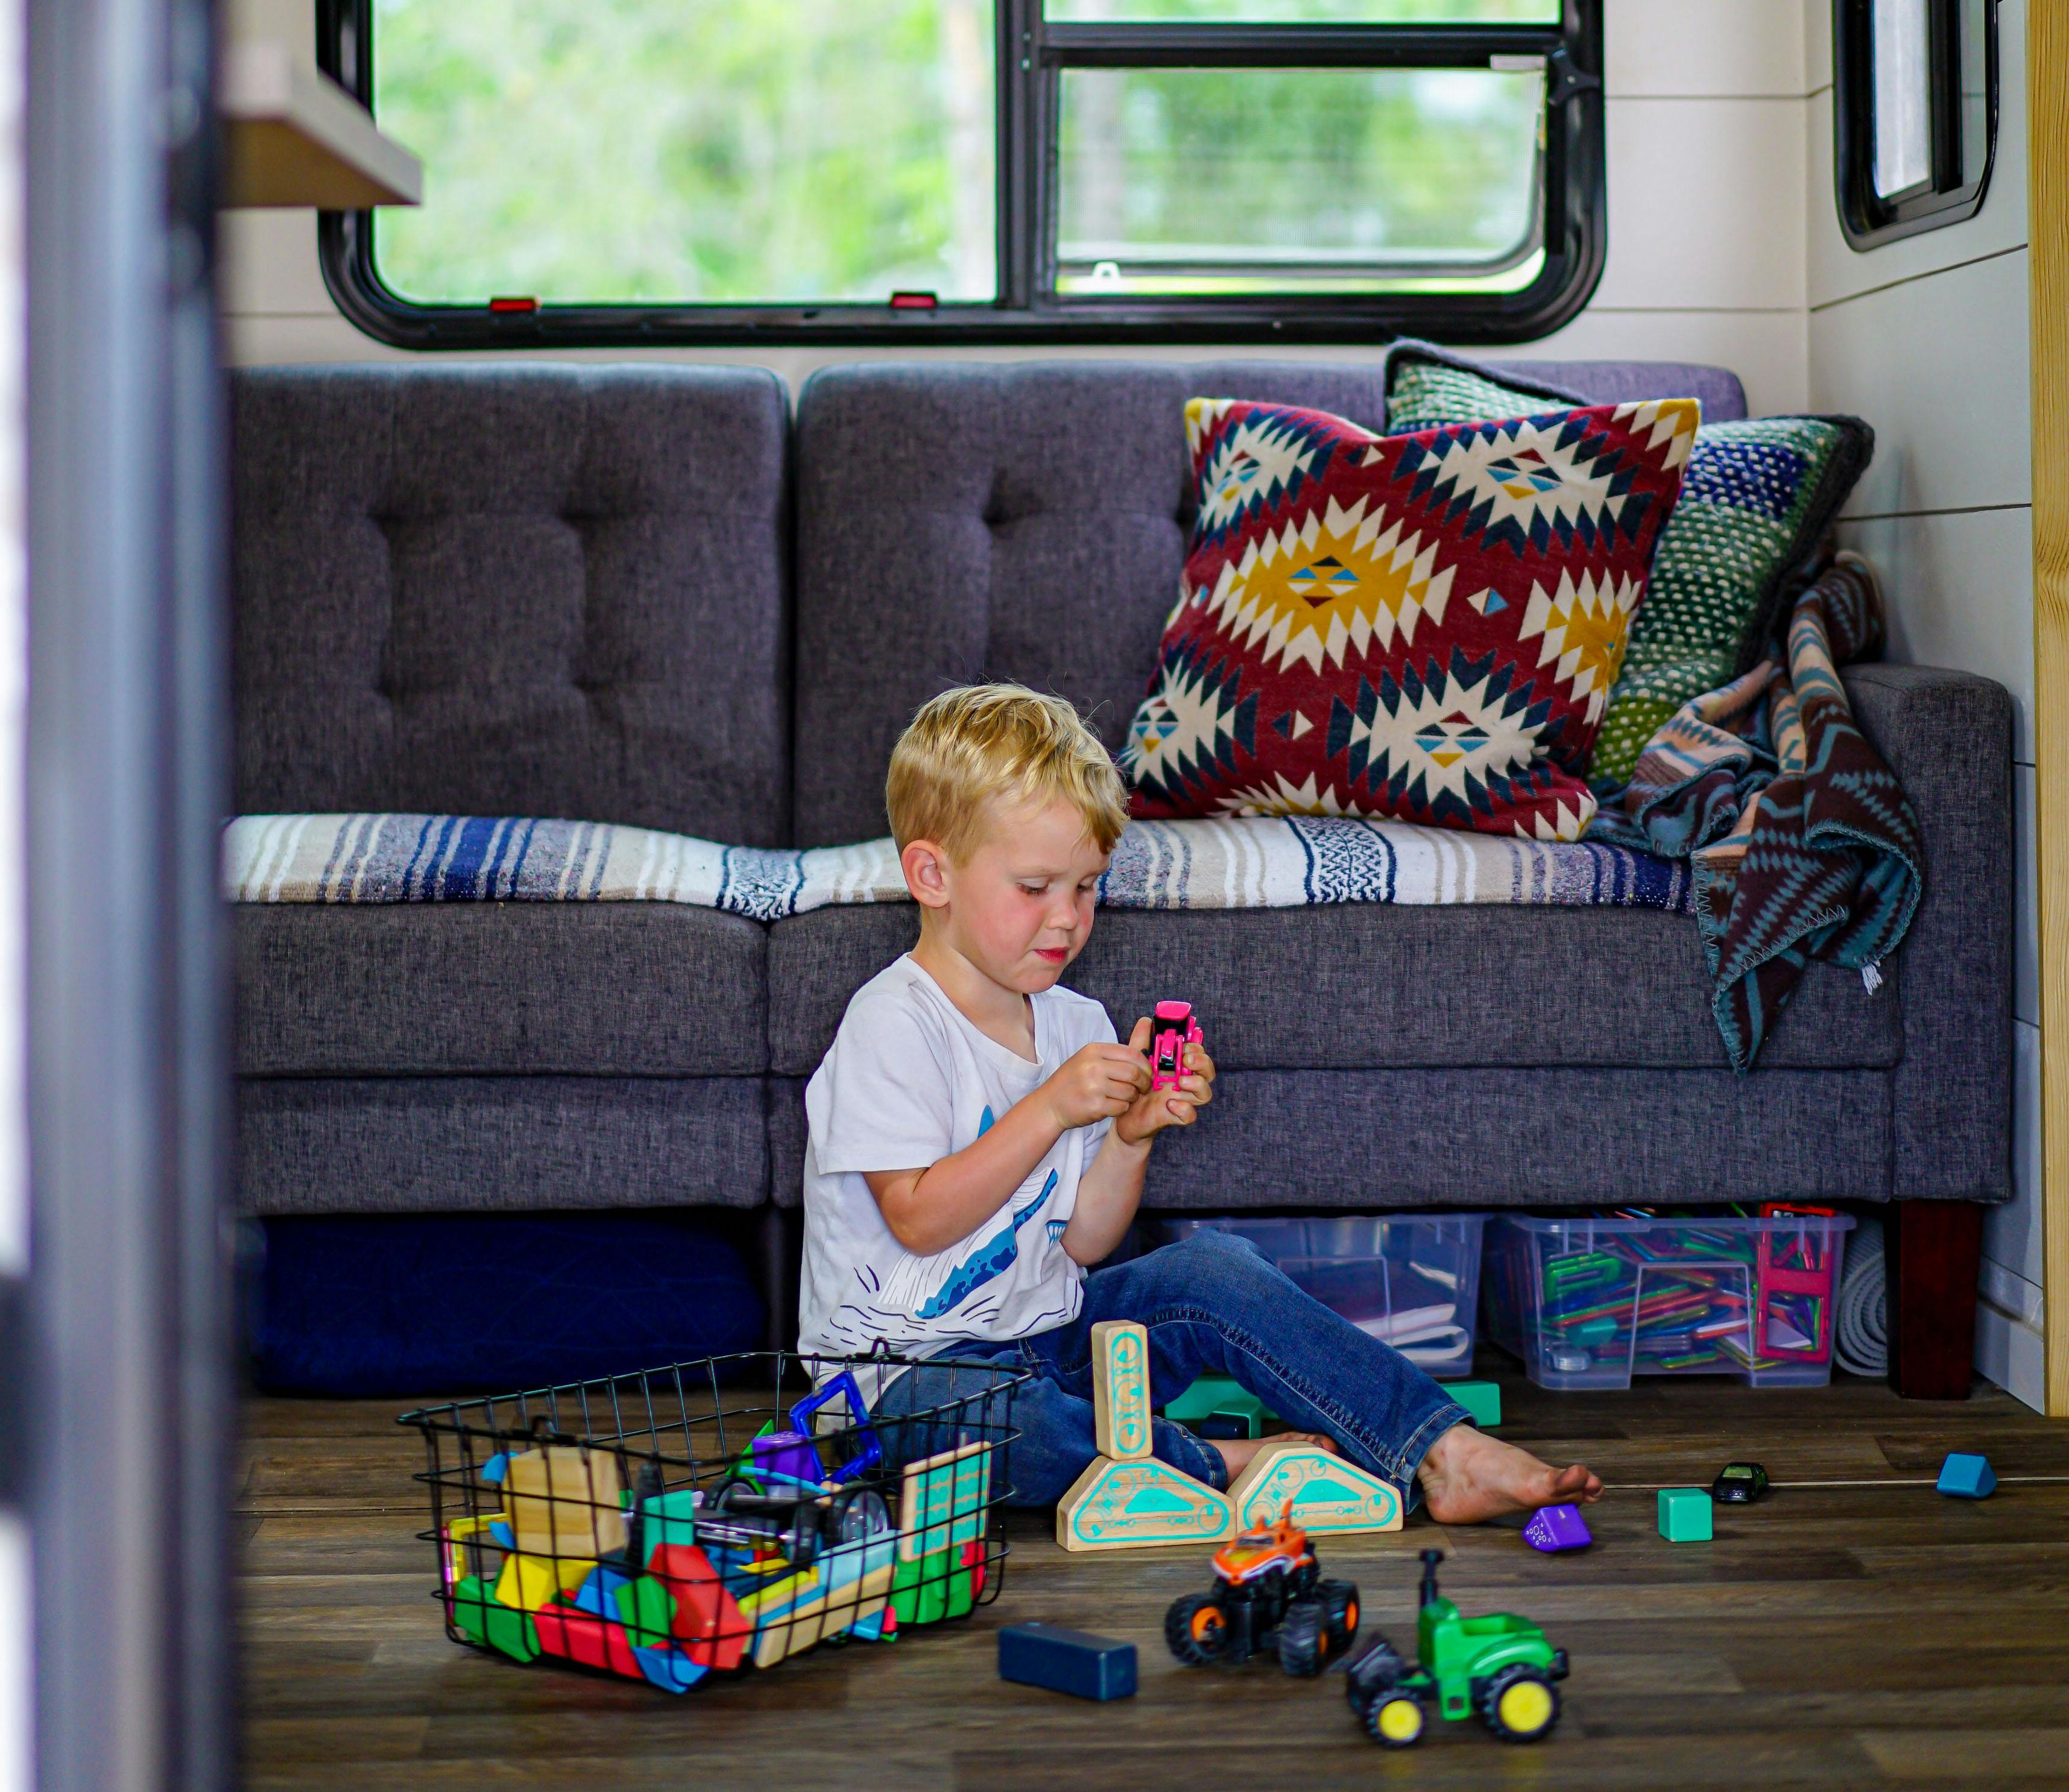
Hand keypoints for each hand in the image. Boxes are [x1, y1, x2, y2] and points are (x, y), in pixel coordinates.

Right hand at [1041, 1040, 1152, 1131]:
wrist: (1050, 1104)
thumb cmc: (1072, 1082)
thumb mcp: (1088, 1059)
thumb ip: (1113, 1056)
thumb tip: (1144, 1052)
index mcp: (1094, 1050)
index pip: (1132, 1053)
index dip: (1146, 1065)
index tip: (1147, 1073)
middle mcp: (1093, 1066)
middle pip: (1134, 1073)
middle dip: (1144, 1083)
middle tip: (1143, 1088)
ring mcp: (1093, 1086)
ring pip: (1130, 1092)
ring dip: (1133, 1097)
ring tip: (1125, 1097)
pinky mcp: (1095, 1106)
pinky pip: (1122, 1107)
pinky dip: (1123, 1108)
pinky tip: (1114, 1106)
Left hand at [1114, 1015, 1215, 1145]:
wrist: (1125, 1115)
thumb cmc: (1135, 1087)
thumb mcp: (1135, 1062)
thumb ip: (1141, 1042)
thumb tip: (1146, 1020)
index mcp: (1178, 1067)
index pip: (1198, 1054)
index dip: (1197, 1048)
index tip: (1185, 1044)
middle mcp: (1184, 1082)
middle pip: (1208, 1072)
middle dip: (1202, 1063)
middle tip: (1187, 1060)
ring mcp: (1182, 1099)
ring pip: (1205, 1094)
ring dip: (1197, 1085)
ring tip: (1179, 1082)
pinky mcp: (1175, 1116)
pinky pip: (1190, 1115)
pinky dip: (1184, 1109)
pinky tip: (1170, 1103)